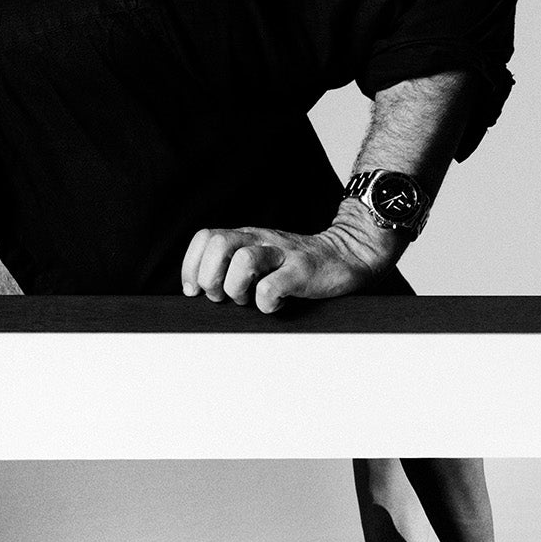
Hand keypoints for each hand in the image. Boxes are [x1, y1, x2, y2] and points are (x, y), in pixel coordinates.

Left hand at [180, 202, 403, 312]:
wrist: (348, 255)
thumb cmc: (298, 265)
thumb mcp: (261, 256)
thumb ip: (233, 265)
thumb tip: (200, 291)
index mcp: (247, 236)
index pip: (205, 238)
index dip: (191, 265)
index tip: (194, 290)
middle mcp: (261, 240)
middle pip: (218, 244)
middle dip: (211, 277)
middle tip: (224, 296)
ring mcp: (282, 254)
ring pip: (242, 262)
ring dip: (237, 289)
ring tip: (249, 299)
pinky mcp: (302, 271)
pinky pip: (271, 288)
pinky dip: (266, 304)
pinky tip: (276, 305)